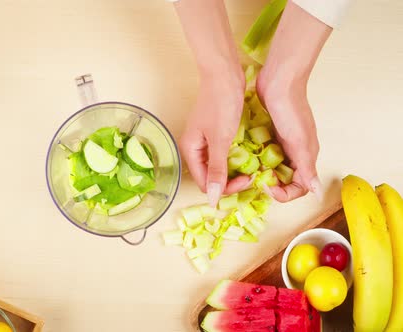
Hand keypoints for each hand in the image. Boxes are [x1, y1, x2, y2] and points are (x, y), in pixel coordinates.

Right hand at [180, 71, 251, 205]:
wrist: (224, 74)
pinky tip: (247, 157)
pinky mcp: (214, 134)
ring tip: (251, 168)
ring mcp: (203, 141)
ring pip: (217, 167)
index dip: (225, 188)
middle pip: (210, 177)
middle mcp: (194, 148)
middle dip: (230, 181)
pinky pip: (222, 155)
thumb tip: (212, 199)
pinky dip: (234, 159)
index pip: (205, 184)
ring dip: (233, 171)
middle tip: (251, 176)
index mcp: (190, 151)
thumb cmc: (221, 104)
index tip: (247, 181)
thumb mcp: (220, 140)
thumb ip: (216, 170)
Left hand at [257, 69, 320, 201]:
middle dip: (272, 185)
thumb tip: (318, 192)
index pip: (299, 187)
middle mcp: (296, 152)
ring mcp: (283, 142)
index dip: (284, 194)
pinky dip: (256, 158)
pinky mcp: (271, 133)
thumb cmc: (290, 108)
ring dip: (262, 173)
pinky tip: (245, 157)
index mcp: (306, 156)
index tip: (266, 187)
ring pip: (274, 167)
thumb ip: (307, 166)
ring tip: (248, 171)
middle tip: (254, 180)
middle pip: (286, 180)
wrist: (279, 79)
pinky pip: (265, 153)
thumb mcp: (298, 140)